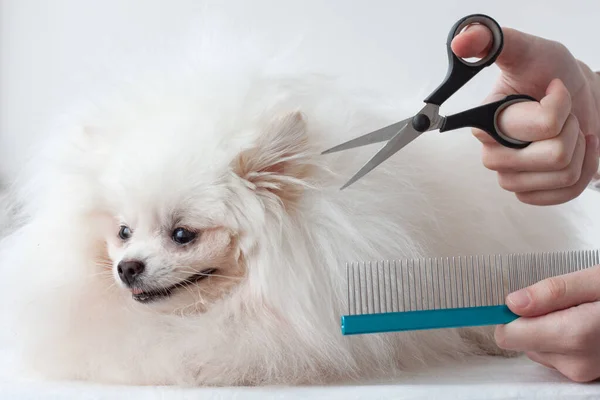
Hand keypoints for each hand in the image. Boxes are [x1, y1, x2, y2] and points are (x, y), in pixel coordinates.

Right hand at [451, 25, 599, 204]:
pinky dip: (581, 172)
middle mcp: (493, 153)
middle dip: (571, 130)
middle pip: (555, 157)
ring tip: (566, 132)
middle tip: (561, 115)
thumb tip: (461, 41)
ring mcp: (509, 176)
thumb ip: (493, 41)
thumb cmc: (549, 74)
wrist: (572, 98)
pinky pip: (563, 194)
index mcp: (486, 123)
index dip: (558, 107)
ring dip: (578, 151)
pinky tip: (572, 155)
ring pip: (564, 175)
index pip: (541, 126)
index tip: (554, 89)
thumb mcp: (527, 50)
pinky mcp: (526, 192)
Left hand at [495, 266, 599, 381]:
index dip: (508, 315)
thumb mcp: (593, 280)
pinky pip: (553, 354)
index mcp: (573, 335)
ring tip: (578, 311)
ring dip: (547, 328)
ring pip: (536, 347)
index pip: (508, 335)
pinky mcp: (585, 374)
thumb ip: (551, 292)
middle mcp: (574, 362)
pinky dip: (559, 338)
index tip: (517, 300)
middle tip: (563, 301)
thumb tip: (512, 303)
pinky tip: (582, 325)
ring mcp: (581, 372)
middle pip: (521, 341)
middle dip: (532, 319)